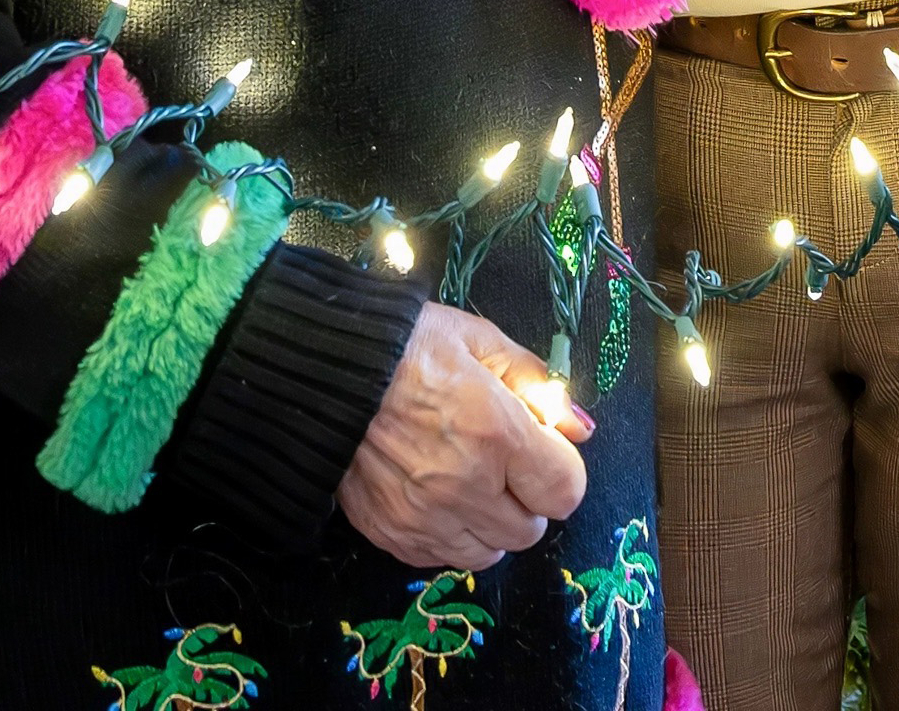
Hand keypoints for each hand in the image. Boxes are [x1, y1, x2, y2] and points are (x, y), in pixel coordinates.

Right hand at [335, 301, 588, 569]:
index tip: (539, 448)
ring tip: (465, 479)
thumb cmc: (405, 345)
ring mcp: (425, 517)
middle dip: (525, 497)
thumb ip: (537, 384)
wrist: (320, 370)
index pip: (565, 491)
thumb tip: (579, 427)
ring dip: (489, 523)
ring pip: (488, 553)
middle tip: (500, 462)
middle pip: (530, 530)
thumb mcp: (479, 340)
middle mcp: (466, 485)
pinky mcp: (391, 534)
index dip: (559, 469)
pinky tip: (433, 495)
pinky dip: (448, 534)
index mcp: (496, 432)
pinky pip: (442, 558)